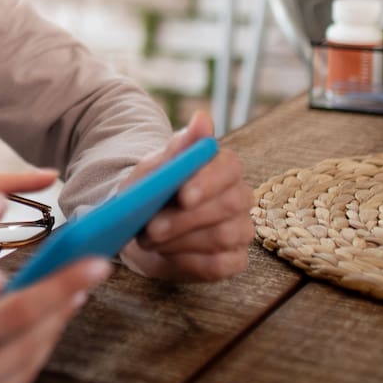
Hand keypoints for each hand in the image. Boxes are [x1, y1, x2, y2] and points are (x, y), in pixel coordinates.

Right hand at [0, 259, 110, 382]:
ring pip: (33, 361)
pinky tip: (39, 331)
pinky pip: (18, 380)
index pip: (19, 311)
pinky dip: (36, 351)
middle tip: (89, 270)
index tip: (93, 263)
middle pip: (35, 338)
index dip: (61, 286)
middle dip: (66, 303)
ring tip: (71, 295)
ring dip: (56, 327)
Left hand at [118, 110, 252, 281]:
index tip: (182, 195)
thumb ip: (180, 147)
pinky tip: (168, 254)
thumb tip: (202, 118)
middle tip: (151, 227)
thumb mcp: (156, 168)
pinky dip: (188, 261)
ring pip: (223, 236)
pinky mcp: (234, 260)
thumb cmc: (153, 192)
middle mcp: (240, 197)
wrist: (141, 227)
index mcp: (223, 168)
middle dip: (185, 218)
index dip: (208, 182)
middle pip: (228, 205)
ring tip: (150, 238)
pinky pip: (220, 265)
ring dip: (180, 239)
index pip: (230, 168)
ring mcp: (241, 230)